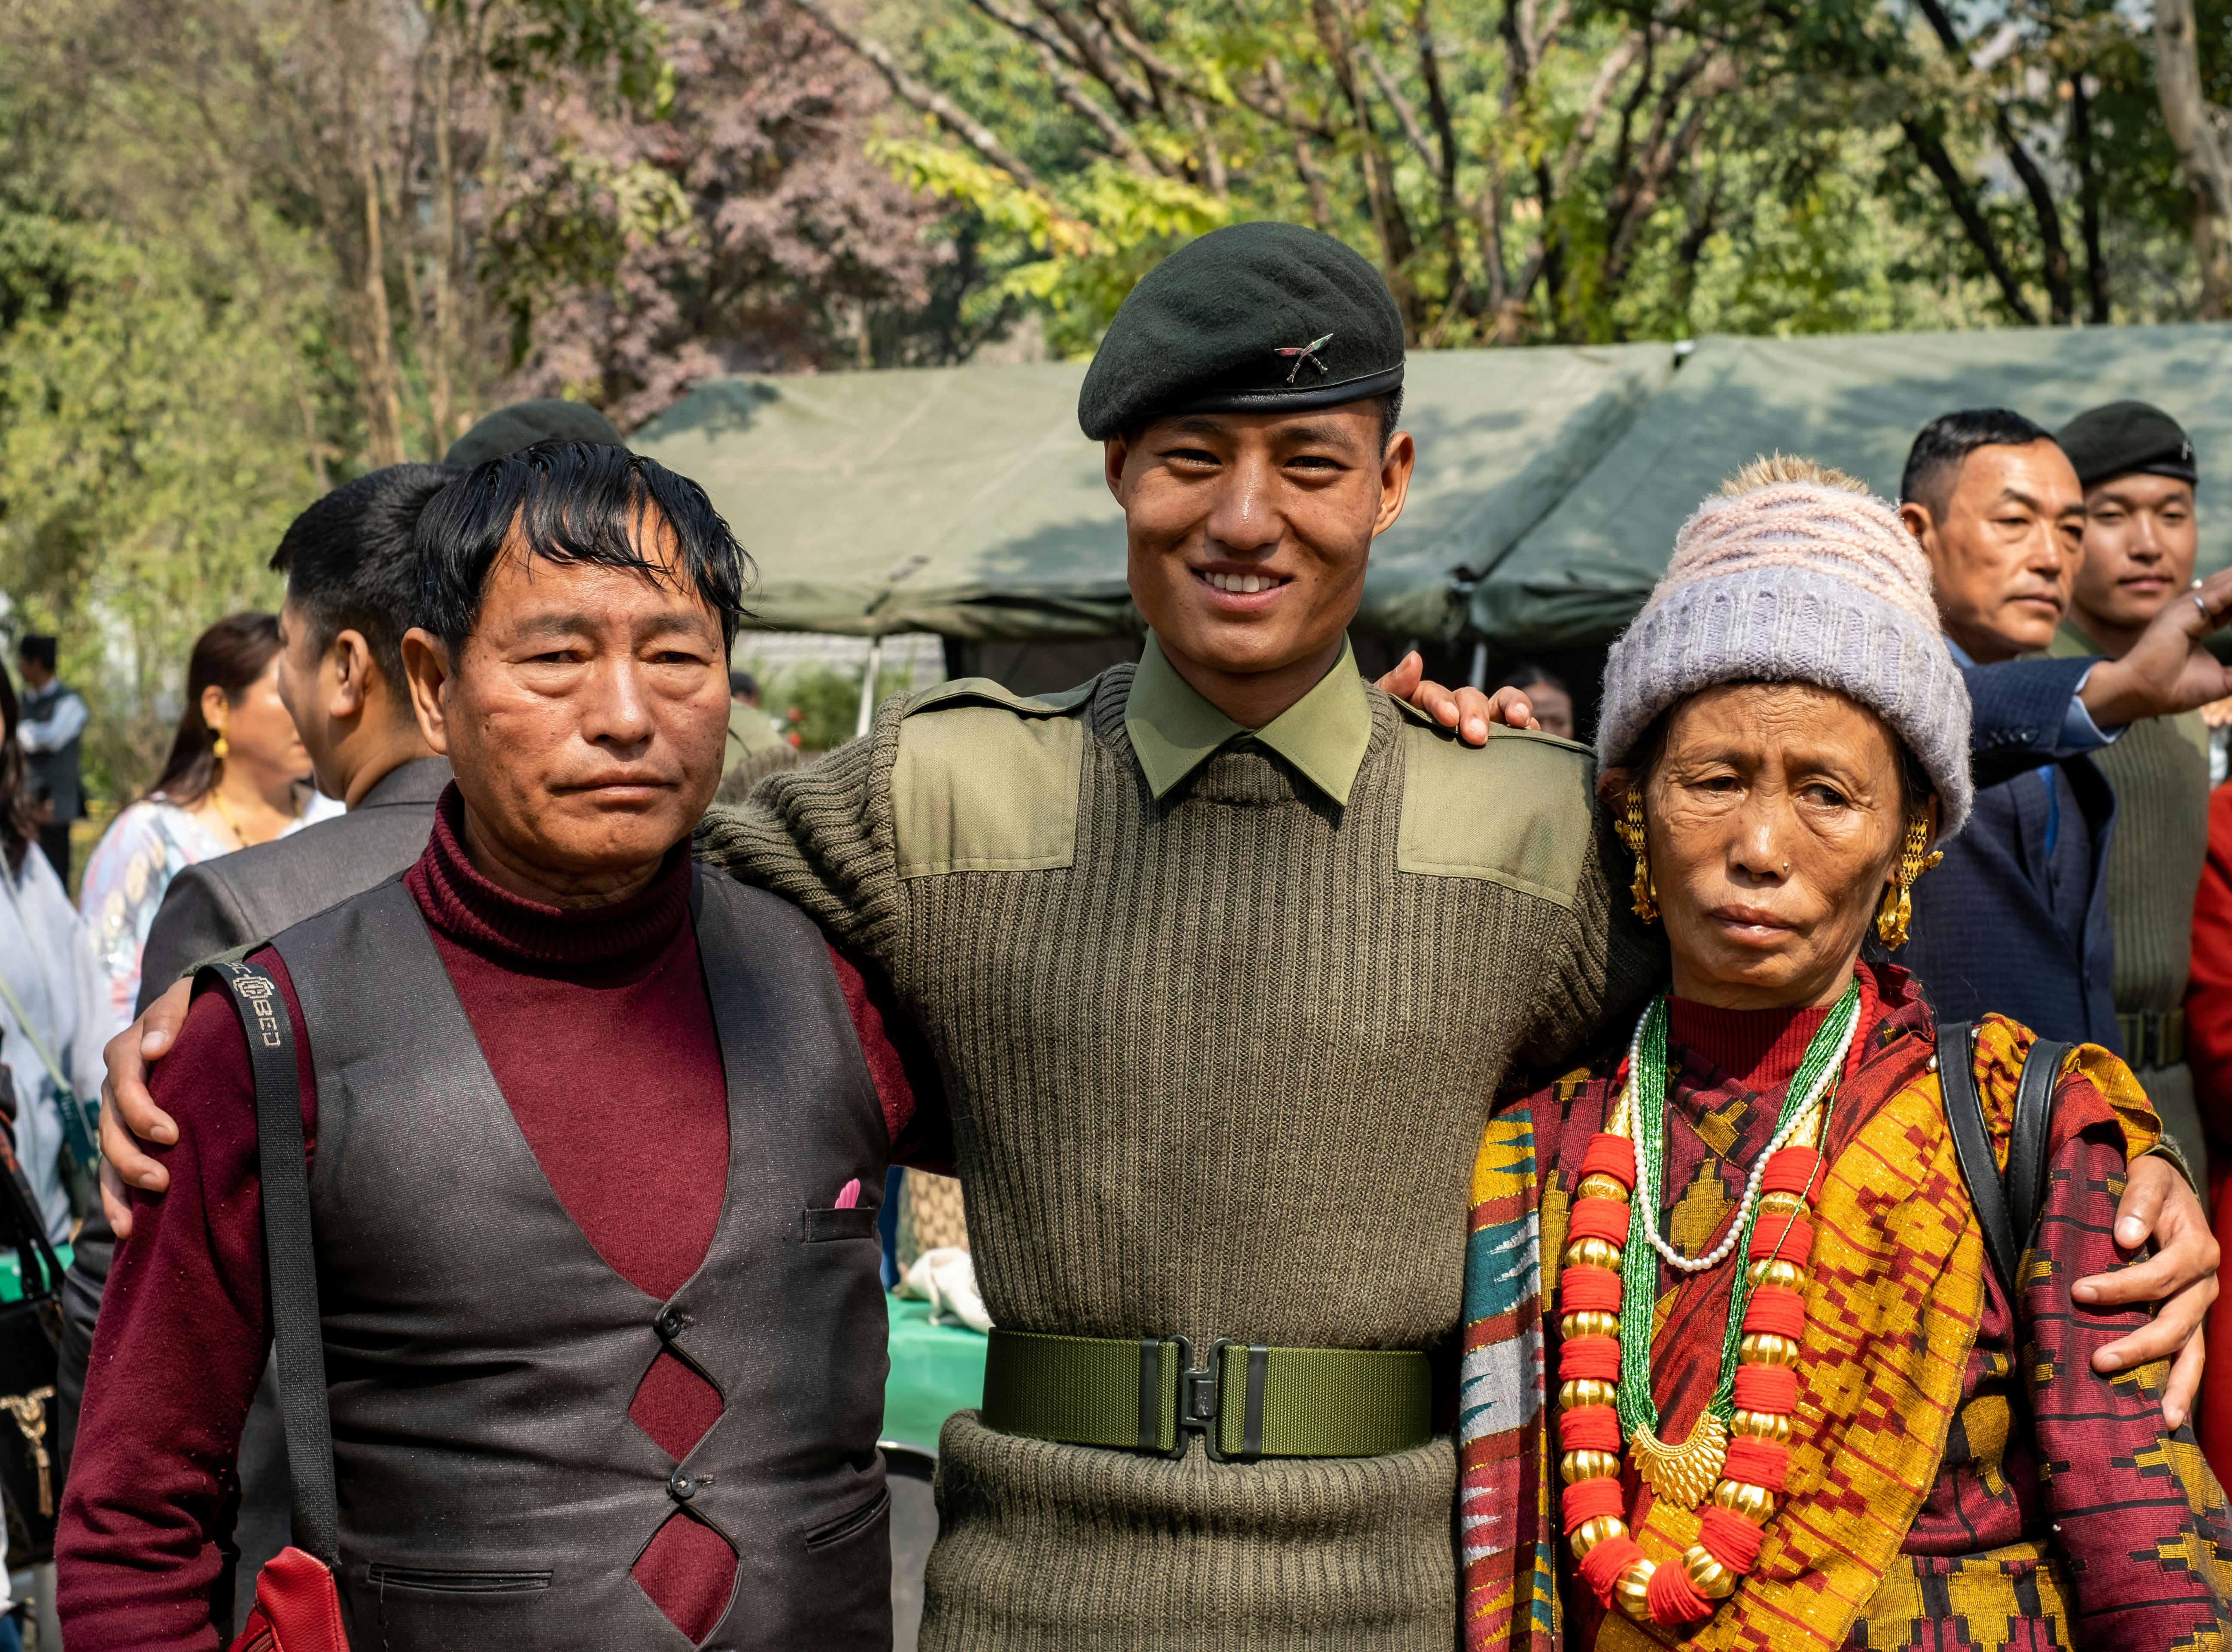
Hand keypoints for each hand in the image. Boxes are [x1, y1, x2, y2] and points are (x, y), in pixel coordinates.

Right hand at [95, 979, 190, 1237]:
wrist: (199, 1015)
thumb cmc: (197, 1009)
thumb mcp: (185, 1003)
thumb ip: (169, 1021)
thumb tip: (155, 1047)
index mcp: (126, 1053)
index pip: (125, 1083)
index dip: (142, 1110)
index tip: (169, 1134)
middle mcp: (115, 1086)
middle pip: (112, 1127)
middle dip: (132, 1159)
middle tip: (161, 1181)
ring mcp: (118, 1114)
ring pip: (108, 1155)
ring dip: (120, 1189)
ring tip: (133, 1222)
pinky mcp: (128, 1136)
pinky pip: (113, 1171)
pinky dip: (118, 1199)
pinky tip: (128, 1228)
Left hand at [1375, 651, 1538, 744]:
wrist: (1392, 787)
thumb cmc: (1385, 745)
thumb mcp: (1381, 717)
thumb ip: (1394, 687)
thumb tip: (1415, 658)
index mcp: (1425, 702)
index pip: (1434, 693)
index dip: (1442, 702)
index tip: (1448, 719)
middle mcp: (1456, 709)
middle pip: (1471, 698)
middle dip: (1475, 713)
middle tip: (1476, 736)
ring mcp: (1480, 724)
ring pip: (1502, 705)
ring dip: (1514, 707)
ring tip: (1522, 721)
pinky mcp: (1499, 745)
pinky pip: (1519, 731)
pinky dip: (1530, 728)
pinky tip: (1535, 735)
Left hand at [2073, 1153, 2217, 1426]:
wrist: (2171, 1188)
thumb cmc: (2154, 1184)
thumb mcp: (2147, 1178)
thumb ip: (2137, 1203)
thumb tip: (2125, 1238)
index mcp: (2196, 1250)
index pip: (2158, 1277)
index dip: (2120, 1287)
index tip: (2079, 1291)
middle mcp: (2203, 1284)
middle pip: (2176, 1324)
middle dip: (2139, 1346)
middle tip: (2098, 1362)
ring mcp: (2199, 1306)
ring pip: (2192, 1352)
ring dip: (2177, 1386)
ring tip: (2162, 1420)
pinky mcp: (2189, 1318)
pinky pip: (2188, 1355)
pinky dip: (2180, 1384)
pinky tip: (2166, 1414)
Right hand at [2079, 568, 2231, 726]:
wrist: (2141, 694)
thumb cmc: (2171, 690)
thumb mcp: (2223, 680)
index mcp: (2195, 621)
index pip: (2230, 603)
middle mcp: (2188, 608)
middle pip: (2230, 588)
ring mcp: (2184, 607)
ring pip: (2229, 586)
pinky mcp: (2183, 611)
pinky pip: (2223, 595)